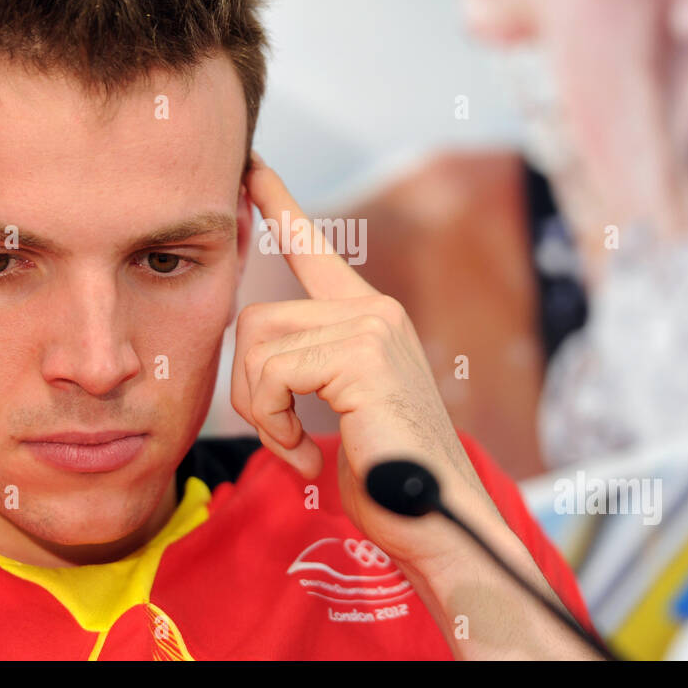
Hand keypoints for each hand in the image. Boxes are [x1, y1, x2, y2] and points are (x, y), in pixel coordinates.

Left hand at [232, 153, 496, 571]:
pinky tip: (309, 454)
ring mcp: (371, 327)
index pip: (314, 248)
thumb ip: (307, 369)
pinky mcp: (361, 354)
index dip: (279, 206)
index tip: (252, 168)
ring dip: (261, 412)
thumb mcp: (340, 407)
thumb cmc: (389, 476)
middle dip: (249, 390)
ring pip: (258, 344)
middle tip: (282, 437)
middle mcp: (374, 310)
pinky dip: (273, 424)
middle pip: (255, 318)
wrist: (439, 520)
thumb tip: (257, 357)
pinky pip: (272, 375)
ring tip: (298, 448)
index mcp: (369, 318)